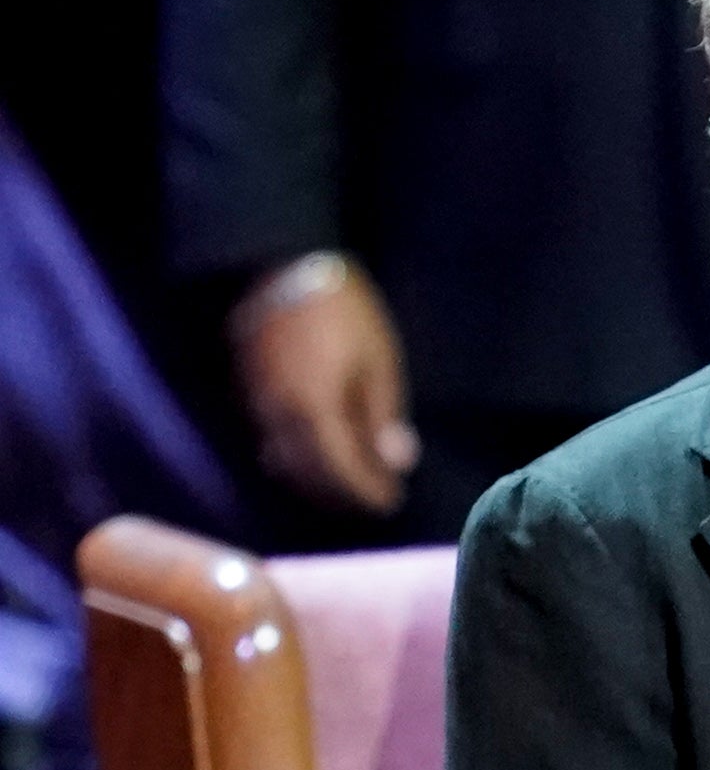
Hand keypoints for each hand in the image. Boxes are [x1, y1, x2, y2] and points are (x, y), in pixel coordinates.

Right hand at [236, 258, 418, 513]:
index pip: (341, 469)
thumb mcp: (378, 363)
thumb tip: (398, 463)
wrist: (286, 268)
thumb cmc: (345, 313)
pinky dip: (297, 458)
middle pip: (310, 473)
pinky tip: (321, 455)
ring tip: (352, 483)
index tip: (390, 501)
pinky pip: (271, 440)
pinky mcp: (250, 391)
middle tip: (374, 499)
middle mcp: (281, 414)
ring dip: (318, 480)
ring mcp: (259, 404)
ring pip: (285, 461)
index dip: (365, 490)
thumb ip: (383, 417)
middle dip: (343, 492)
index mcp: (316, 409)